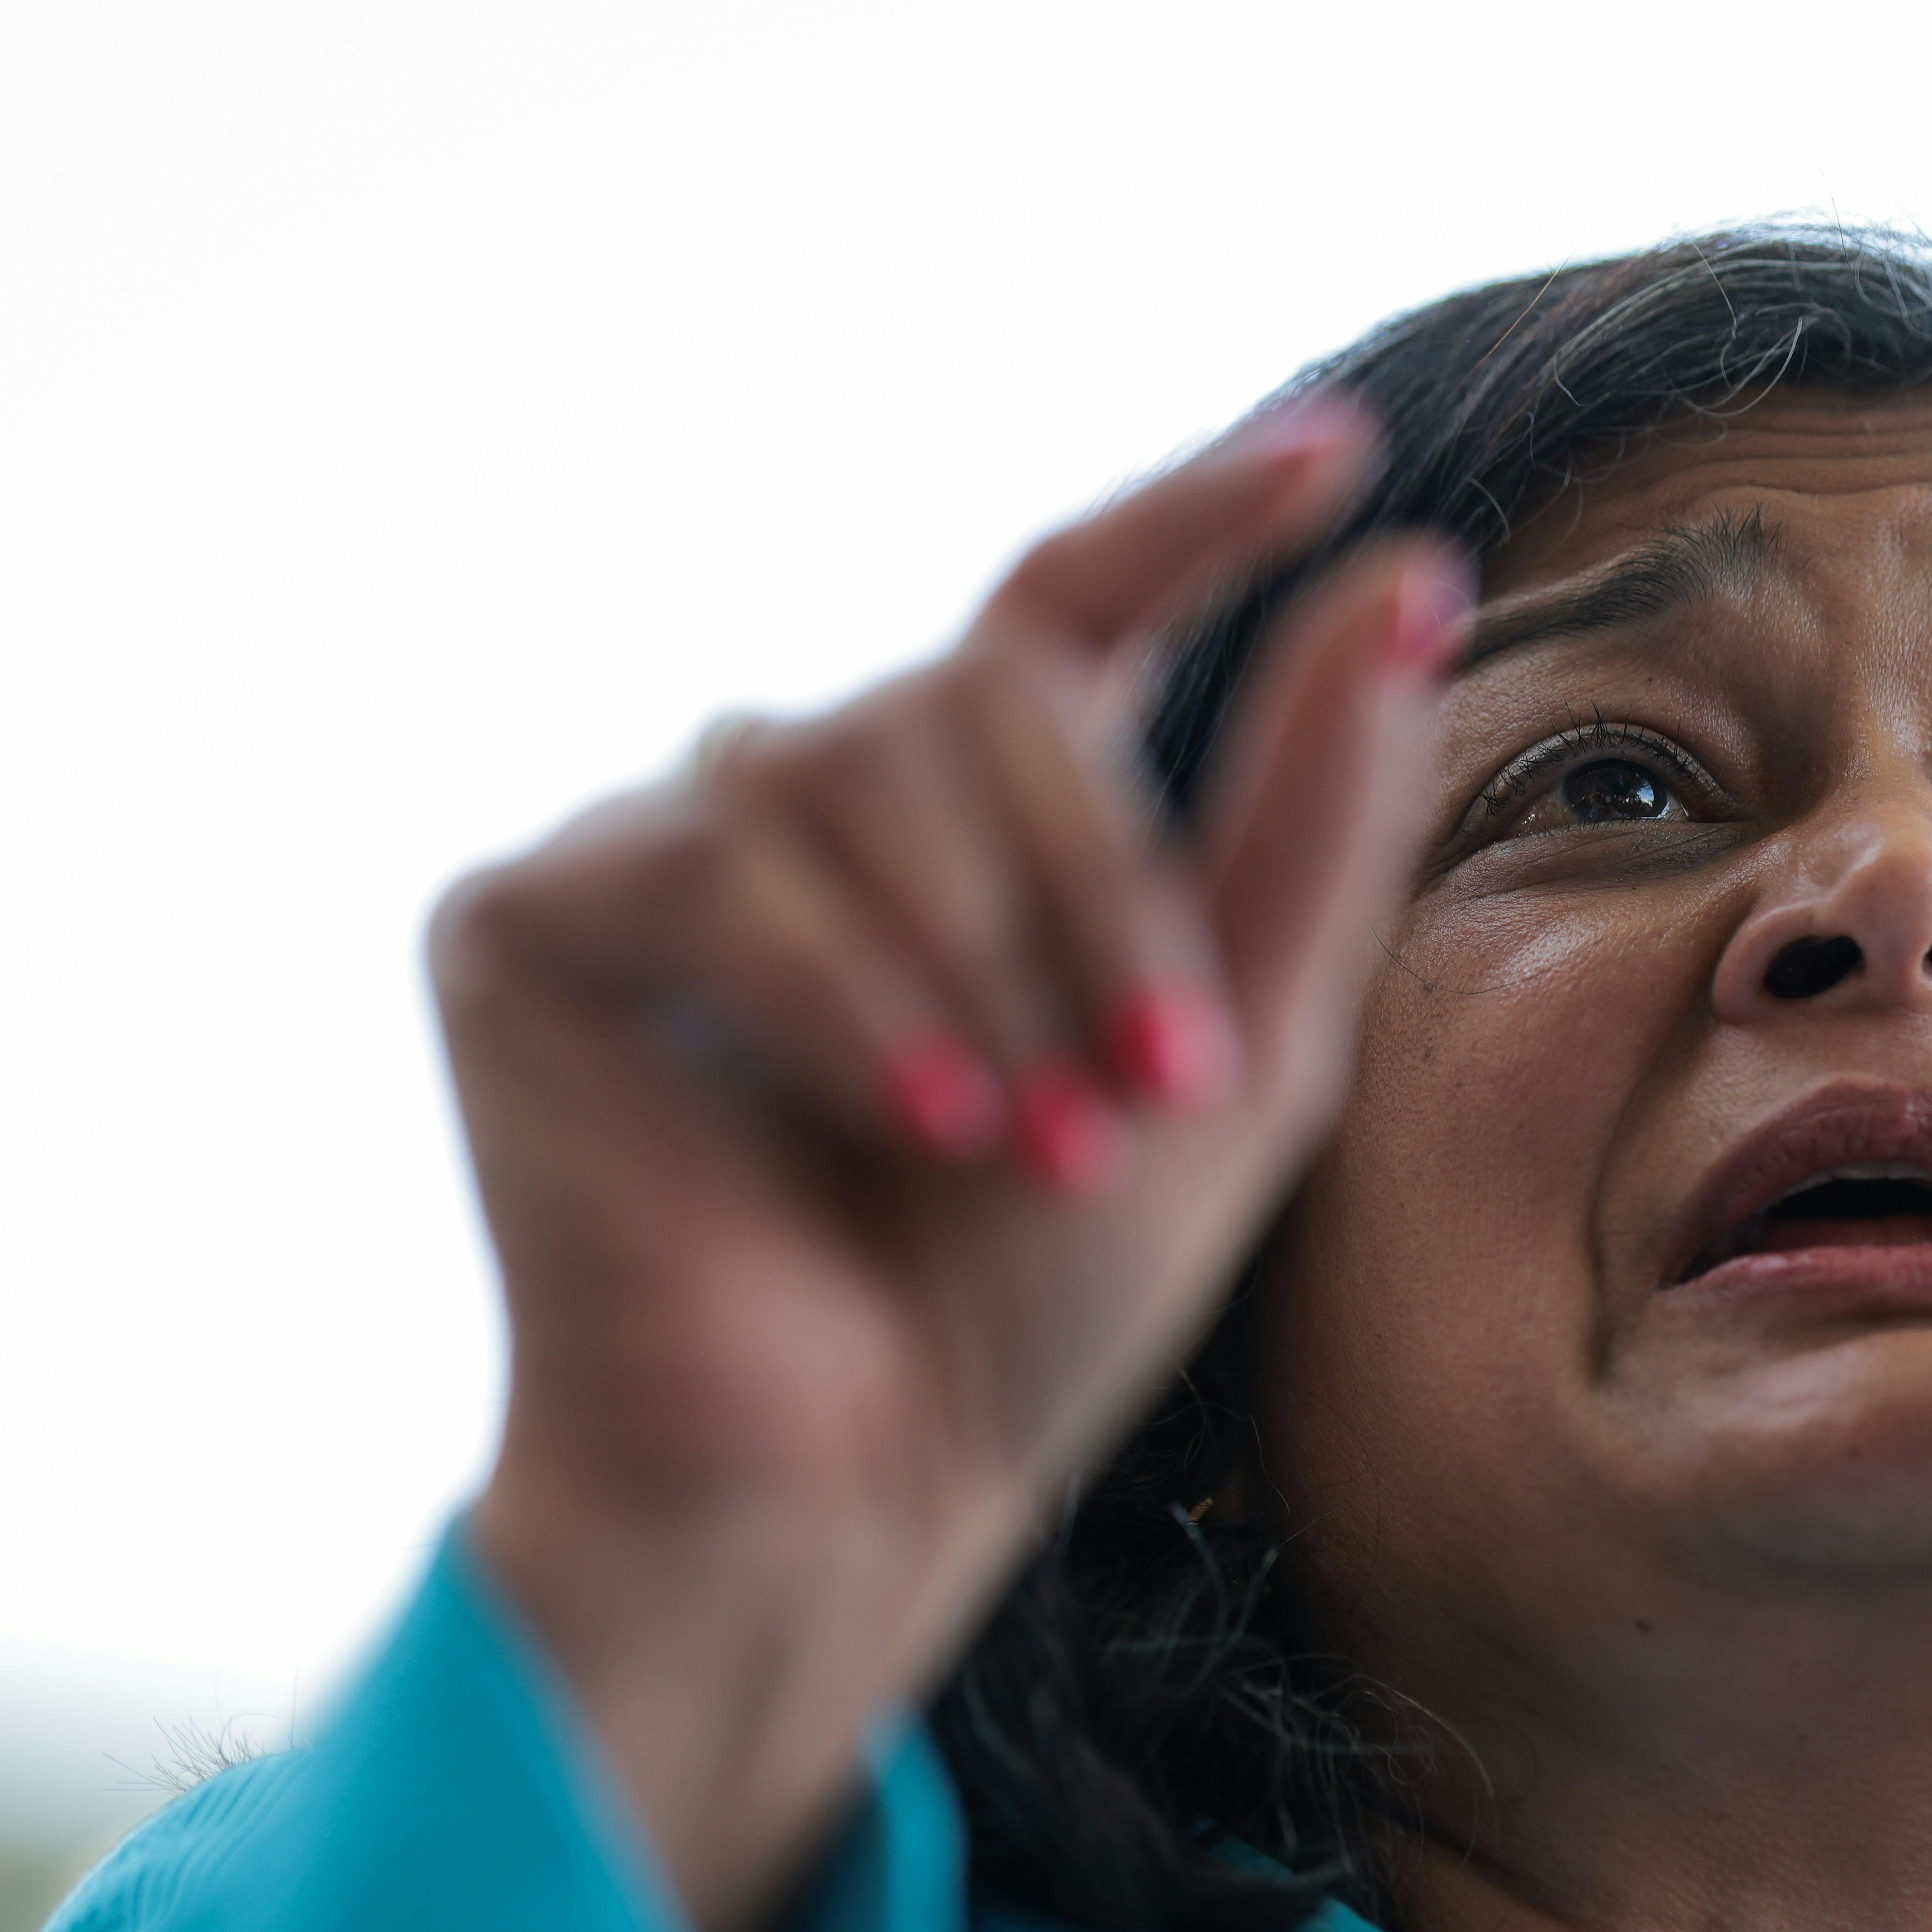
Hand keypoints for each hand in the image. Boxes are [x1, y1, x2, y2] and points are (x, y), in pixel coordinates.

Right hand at [431, 401, 1463, 1931]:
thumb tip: (1405, 571)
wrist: (859, 1480)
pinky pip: (716, 870)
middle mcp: (808, 807)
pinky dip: (847, 1003)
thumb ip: (1308, 810)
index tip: (1337, 451)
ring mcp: (656, 849)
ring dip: (980, 972)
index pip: (1074, 601)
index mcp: (972, 828)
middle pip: (982, 694)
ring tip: (1019, 1143)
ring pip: (852, 768)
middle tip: (1155, 1081)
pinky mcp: (526, 919)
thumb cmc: (1037, 1304)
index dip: (1196, 515)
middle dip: (1093, 892)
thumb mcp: (1237, 1049)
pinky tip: (908, 1127)